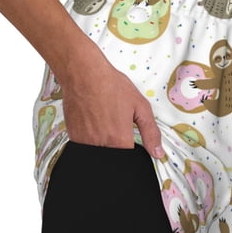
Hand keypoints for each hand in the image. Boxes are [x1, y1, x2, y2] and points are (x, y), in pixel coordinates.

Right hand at [55, 42, 163, 157]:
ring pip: (99, 152)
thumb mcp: (140, 106)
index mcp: (119, 140)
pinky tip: (94, 122)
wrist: (83, 73)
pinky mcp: (73, 137)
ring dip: (104, 142)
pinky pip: (85, 146)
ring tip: (104, 121)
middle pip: (113, 156)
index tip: (129, 138)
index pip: (129, 159)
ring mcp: (85, 142)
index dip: (131, 149)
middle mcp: (101, 144)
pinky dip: (91, 139)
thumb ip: (151, 133)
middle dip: (117, 145)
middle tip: (114, 123)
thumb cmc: (111, 86)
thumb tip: (158, 153)